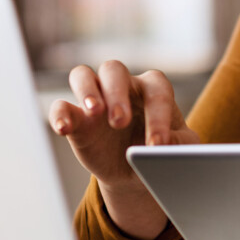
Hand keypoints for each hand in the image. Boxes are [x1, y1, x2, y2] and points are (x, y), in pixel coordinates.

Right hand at [48, 61, 199, 188]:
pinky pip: (61, 106)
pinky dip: (59, 114)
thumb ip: (179, 144)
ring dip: (86, 91)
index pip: (156, 91)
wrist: (137, 169)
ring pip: (83, 75)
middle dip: (116, 93)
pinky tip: (64, 129)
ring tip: (94, 112)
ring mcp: (96, 98)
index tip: (157, 145)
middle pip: (114, 70)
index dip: (157, 116)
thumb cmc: (160, 149)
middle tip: (119, 121)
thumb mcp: (179, 148)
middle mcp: (122, 86)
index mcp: (152, 88)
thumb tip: (165, 146)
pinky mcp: (76, 117)